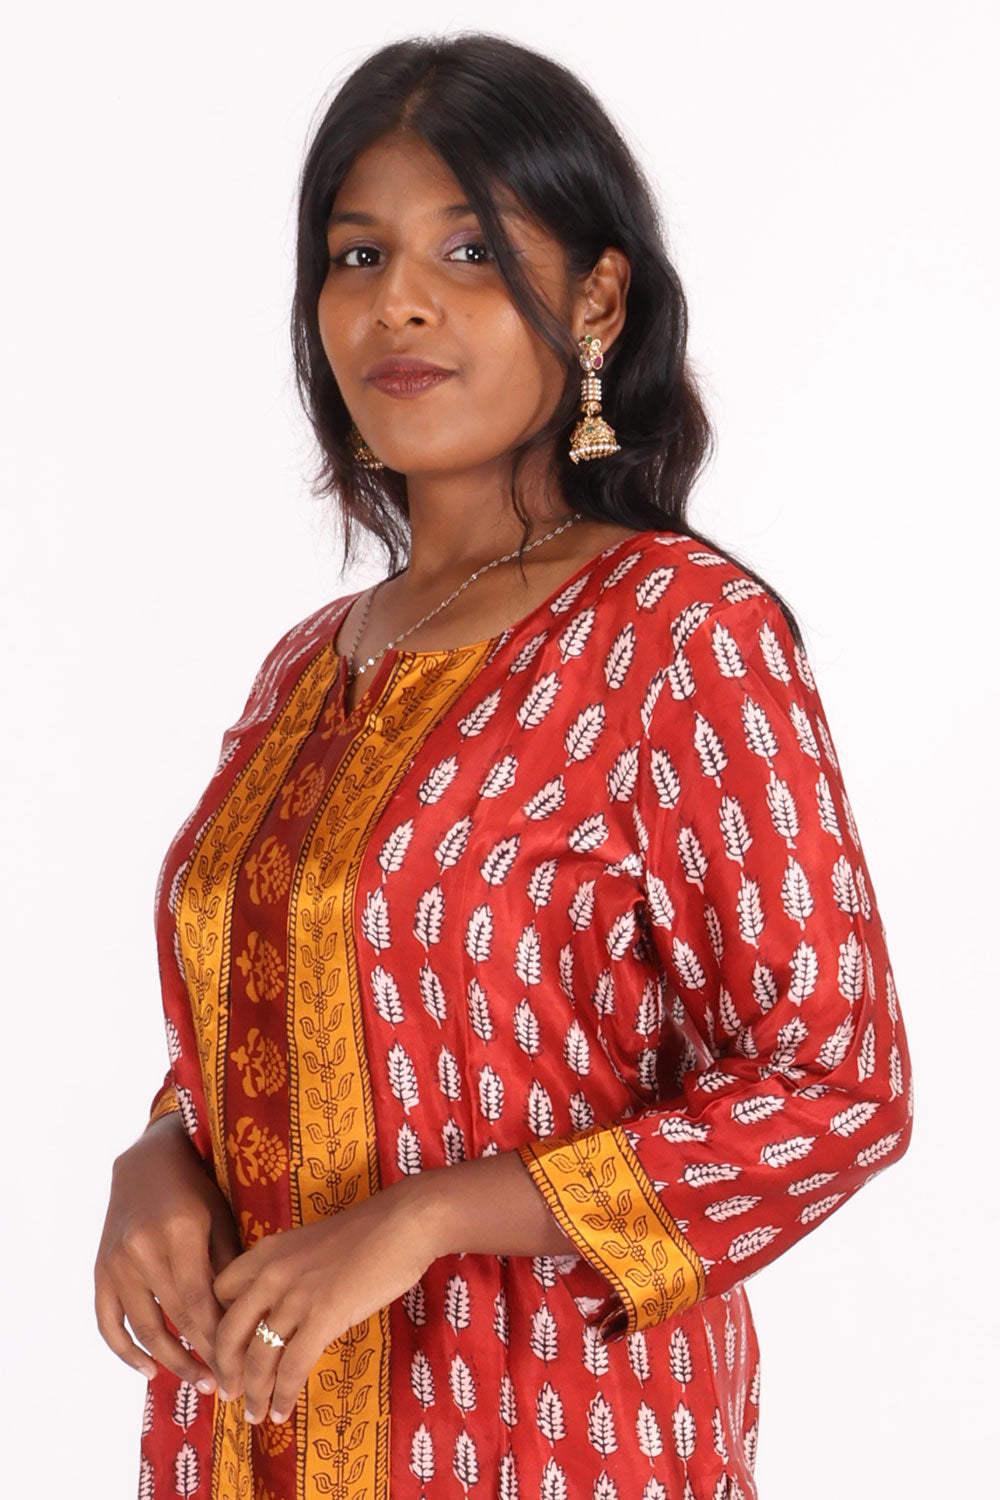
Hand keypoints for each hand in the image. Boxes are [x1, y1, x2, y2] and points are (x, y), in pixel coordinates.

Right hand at [95, 1113, 241, 1388]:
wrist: (147, 1159)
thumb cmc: (196, 1188)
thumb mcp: (221, 1218)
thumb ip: (229, 1268)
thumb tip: (245, 1322)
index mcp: (180, 1232)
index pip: (199, 1304)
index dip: (216, 1342)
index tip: (237, 1368)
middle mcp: (143, 1248)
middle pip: (173, 1320)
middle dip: (200, 1357)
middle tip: (223, 1385)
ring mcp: (116, 1260)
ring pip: (142, 1327)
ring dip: (169, 1362)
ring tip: (196, 1381)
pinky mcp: (100, 1268)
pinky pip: (108, 1321)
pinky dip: (125, 1352)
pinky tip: (148, 1371)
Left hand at [212, 1178, 439, 1423]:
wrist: (403, 1223)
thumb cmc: (366, 1232)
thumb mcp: (310, 1244)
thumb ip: (288, 1270)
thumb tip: (280, 1308)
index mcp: (267, 1252)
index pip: (220, 1293)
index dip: (219, 1325)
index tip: (227, 1350)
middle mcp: (271, 1273)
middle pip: (228, 1331)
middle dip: (225, 1370)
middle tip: (230, 1392)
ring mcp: (296, 1295)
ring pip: (258, 1357)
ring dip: (254, 1393)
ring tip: (255, 1414)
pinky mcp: (323, 1316)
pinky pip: (292, 1366)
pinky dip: (283, 1395)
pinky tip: (283, 1411)